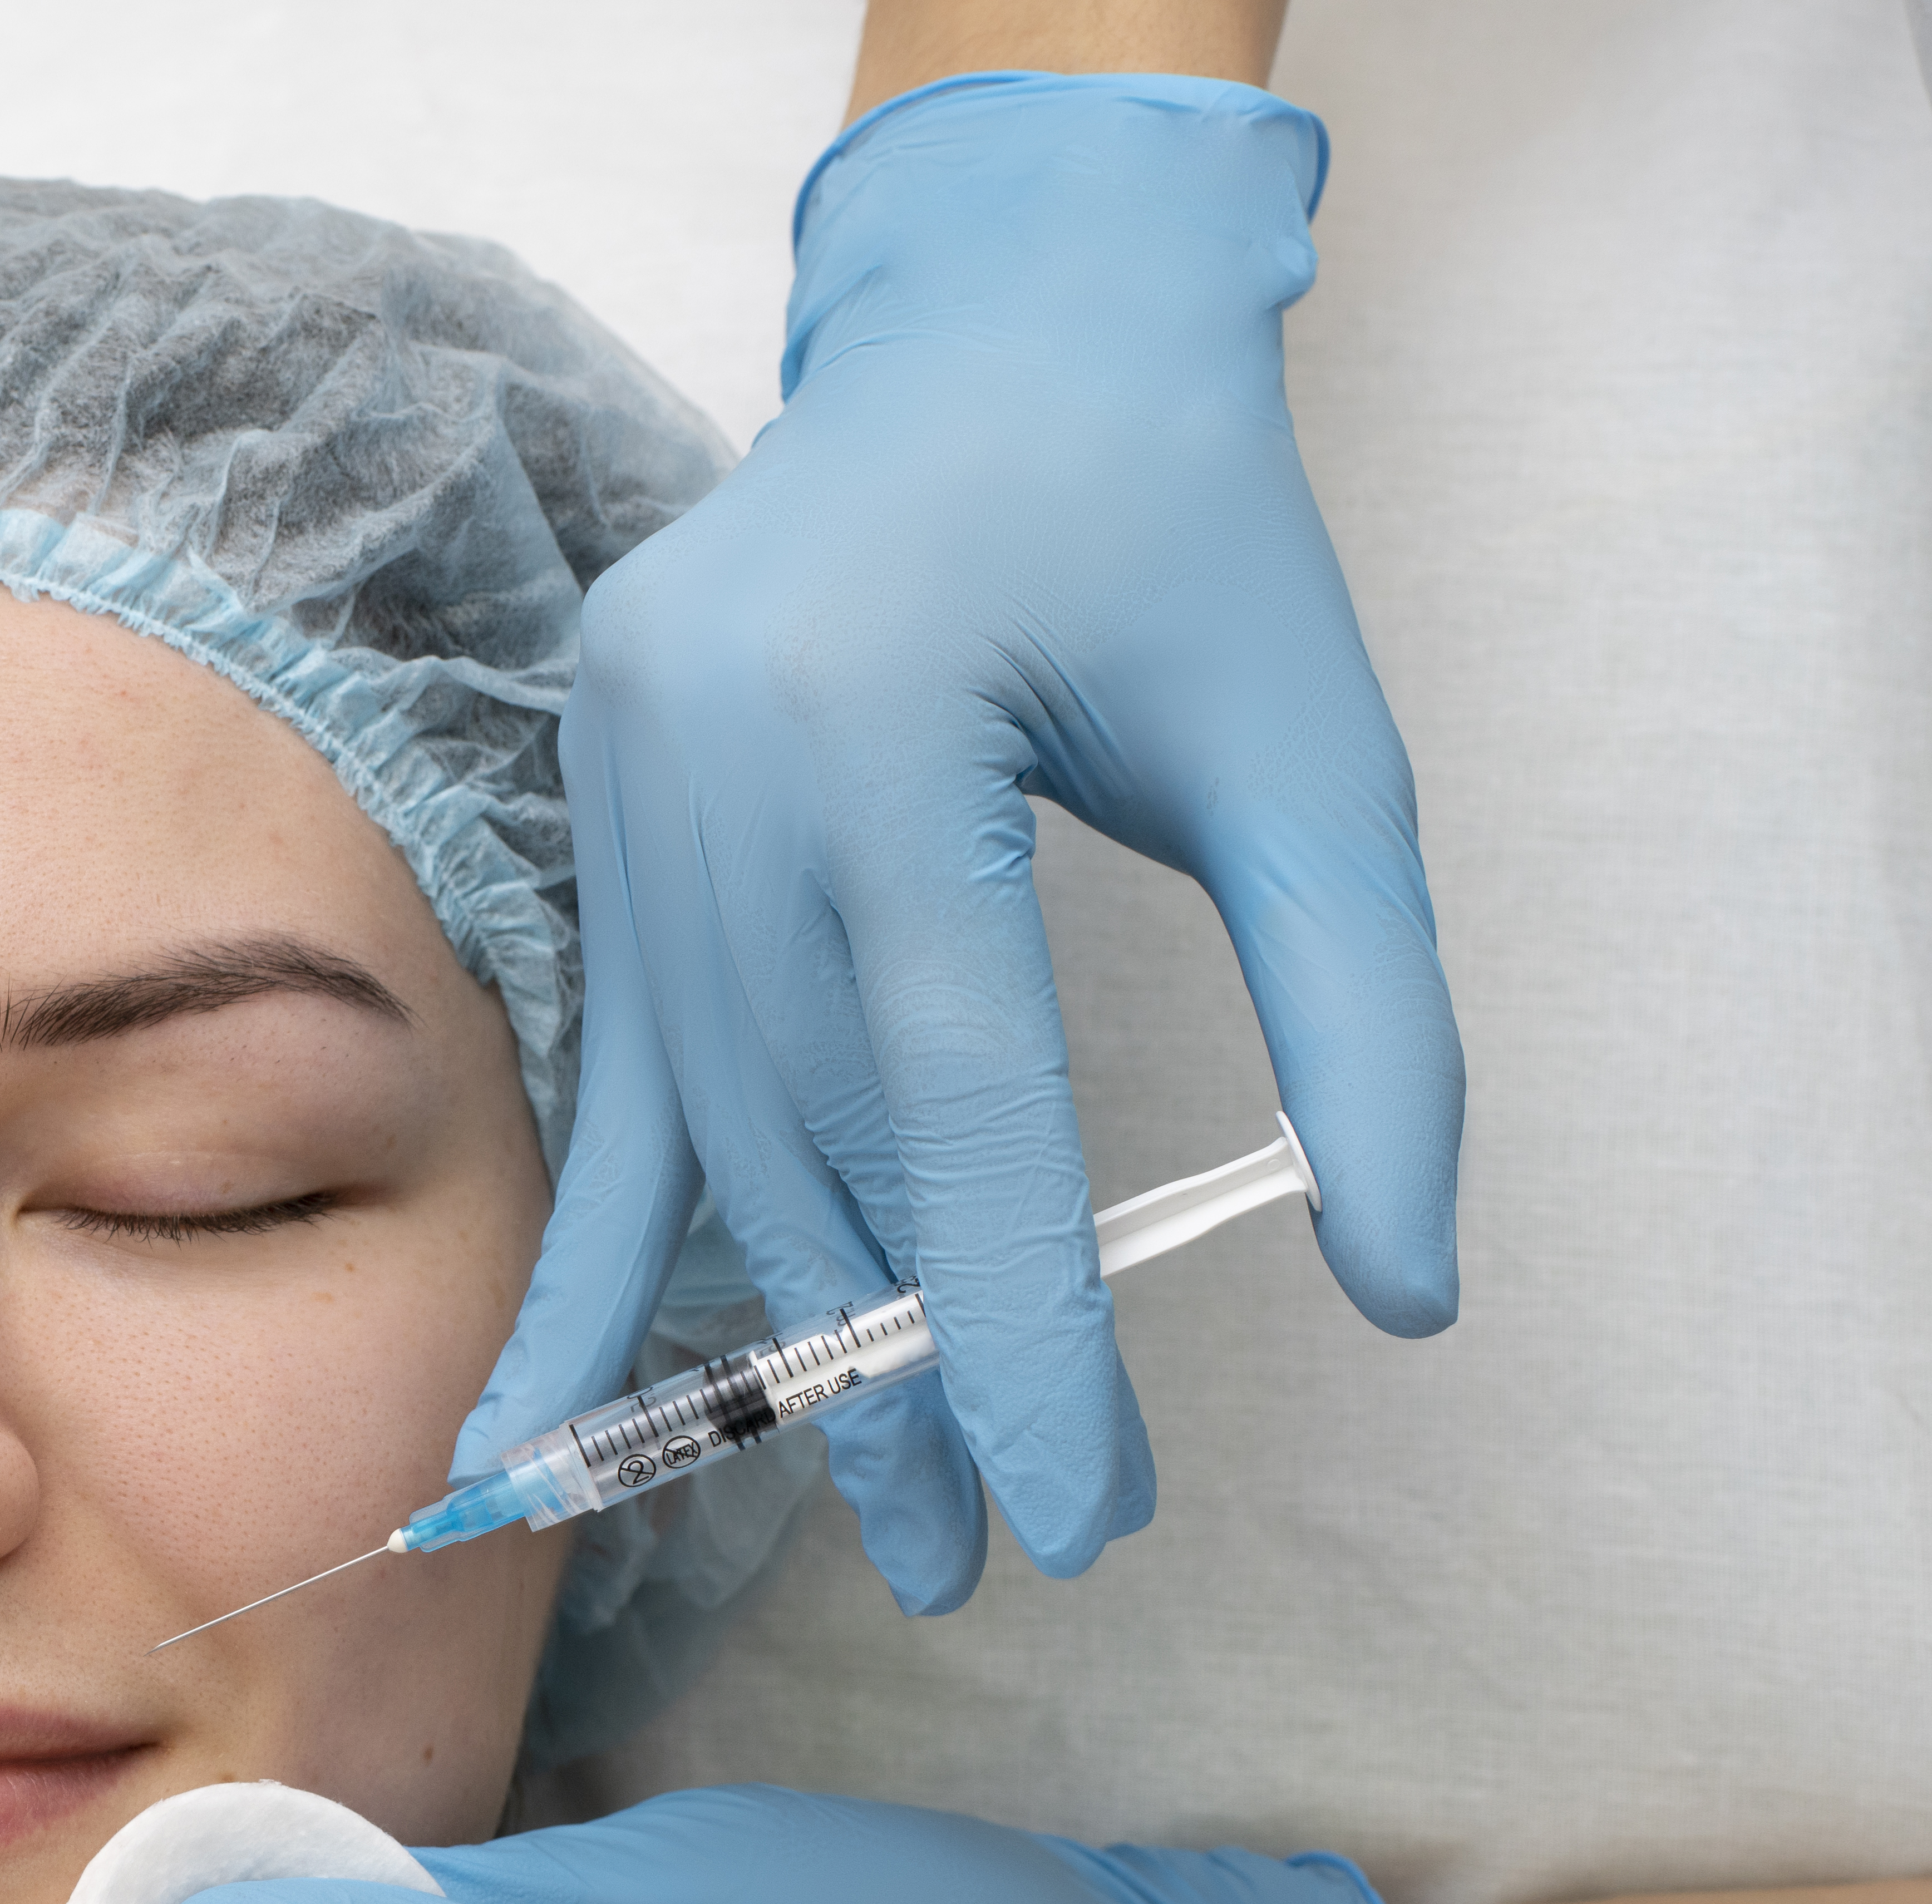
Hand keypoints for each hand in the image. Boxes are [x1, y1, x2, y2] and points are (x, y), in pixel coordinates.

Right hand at [475, 73, 1463, 1612]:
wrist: (1005, 316)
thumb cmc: (1178, 521)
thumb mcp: (1314, 757)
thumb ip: (1369, 1025)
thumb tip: (1406, 1288)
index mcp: (880, 716)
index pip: (959, 1095)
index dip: (1019, 1324)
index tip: (1078, 1508)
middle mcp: (711, 755)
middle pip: (817, 1134)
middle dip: (902, 1363)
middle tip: (970, 1559)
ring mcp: (627, 778)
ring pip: (714, 1123)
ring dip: (779, 1334)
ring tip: (862, 1516)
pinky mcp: (602, 804)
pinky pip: (620, 1078)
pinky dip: (591, 1260)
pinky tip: (525, 1428)